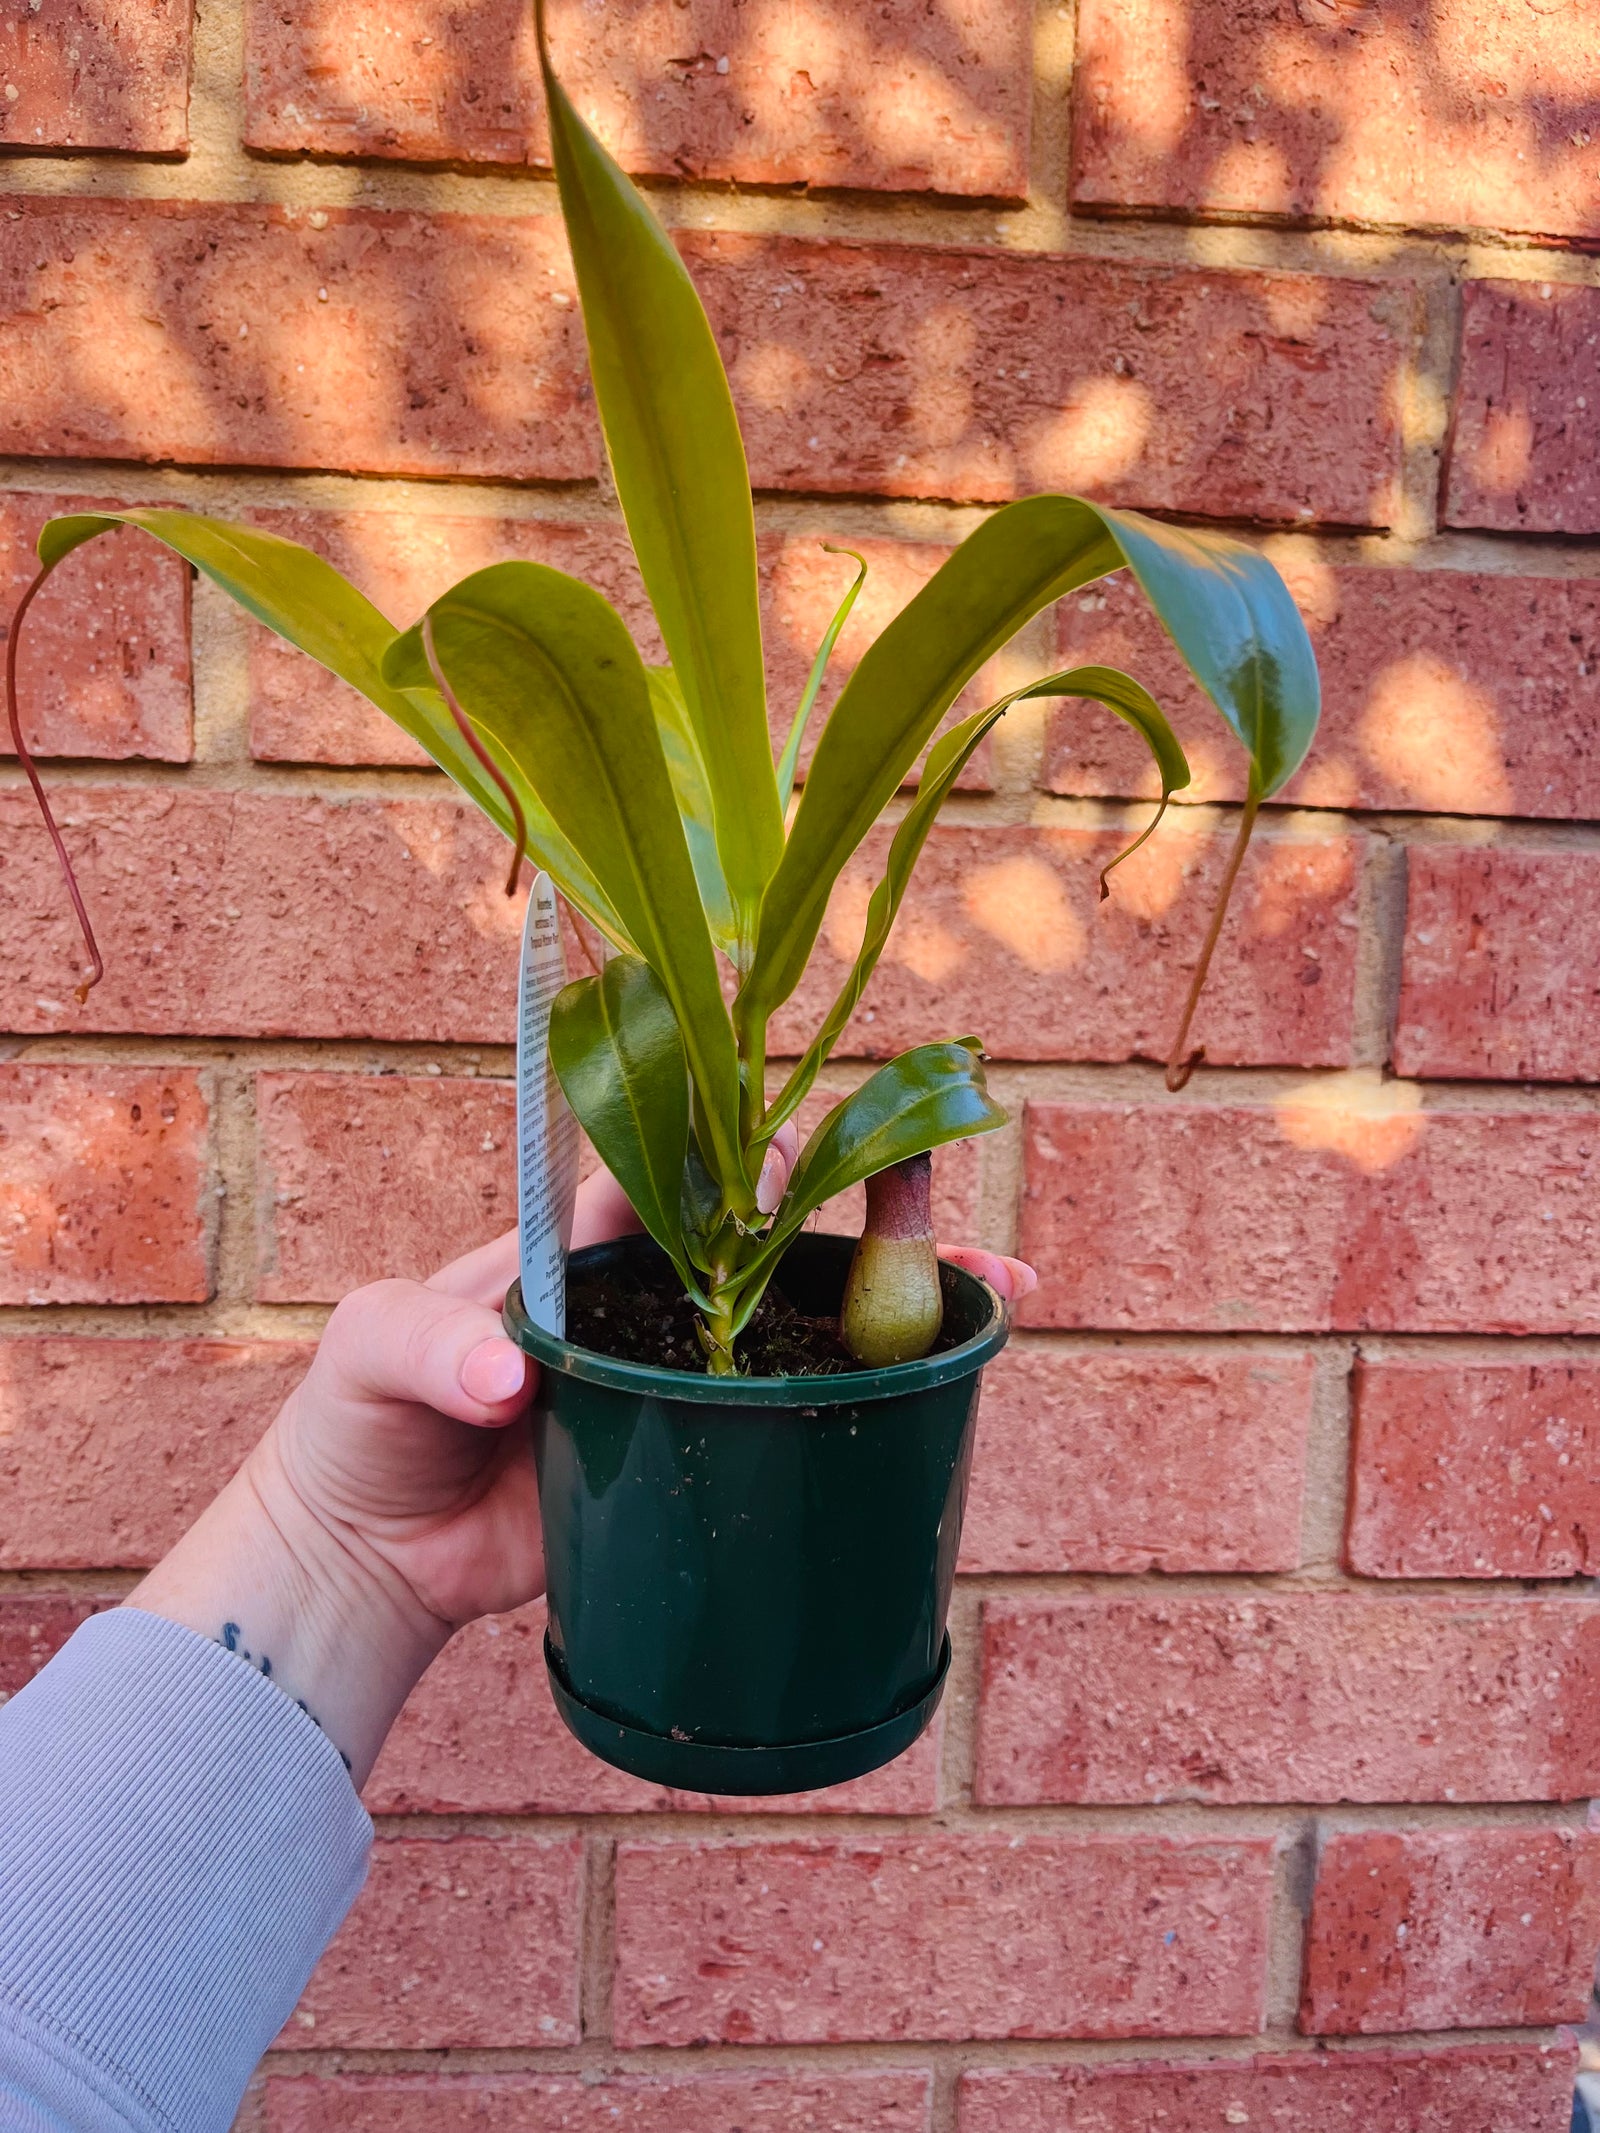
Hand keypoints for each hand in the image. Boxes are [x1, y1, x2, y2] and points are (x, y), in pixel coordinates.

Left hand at [127, 1134, 1034, 1786]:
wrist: (371, 1554)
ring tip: (998, 1289)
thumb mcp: (365, 1353)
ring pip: (806, 1319)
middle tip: (945, 1214)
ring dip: (900, 1297)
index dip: (735, 1155)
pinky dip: (872, 1401)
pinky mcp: (699, 1454)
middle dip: (861, 1212)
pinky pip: (793, 1419)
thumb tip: (504, 1376)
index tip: (787, 1163)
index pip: (672, 1174)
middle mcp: (647, 1296)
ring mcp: (682, 1375)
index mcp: (576, 1247)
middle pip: (771, 1235)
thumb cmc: (359, 1422)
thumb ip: (423, 1343)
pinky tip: (946, 1391)